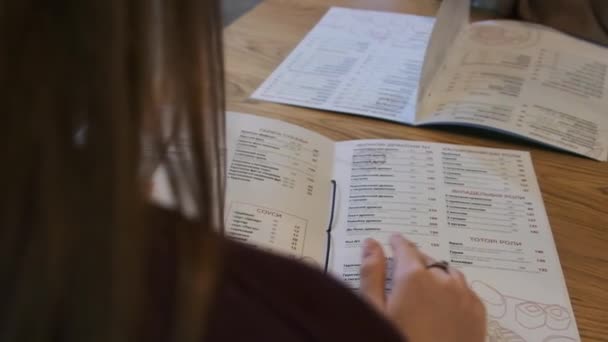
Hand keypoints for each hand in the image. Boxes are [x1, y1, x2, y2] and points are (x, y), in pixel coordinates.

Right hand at [359, 234, 485, 341]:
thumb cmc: (396, 340)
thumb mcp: (374, 310)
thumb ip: (371, 273)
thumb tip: (370, 242)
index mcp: (412, 276)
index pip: (404, 247)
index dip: (396, 242)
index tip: (391, 240)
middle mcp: (441, 279)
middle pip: (426, 259)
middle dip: (414, 261)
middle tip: (402, 273)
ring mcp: (463, 295)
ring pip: (448, 272)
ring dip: (435, 273)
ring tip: (424, 288)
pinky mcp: (478, 312)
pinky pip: (465, 289)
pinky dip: (453, 288)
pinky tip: (444, 303)